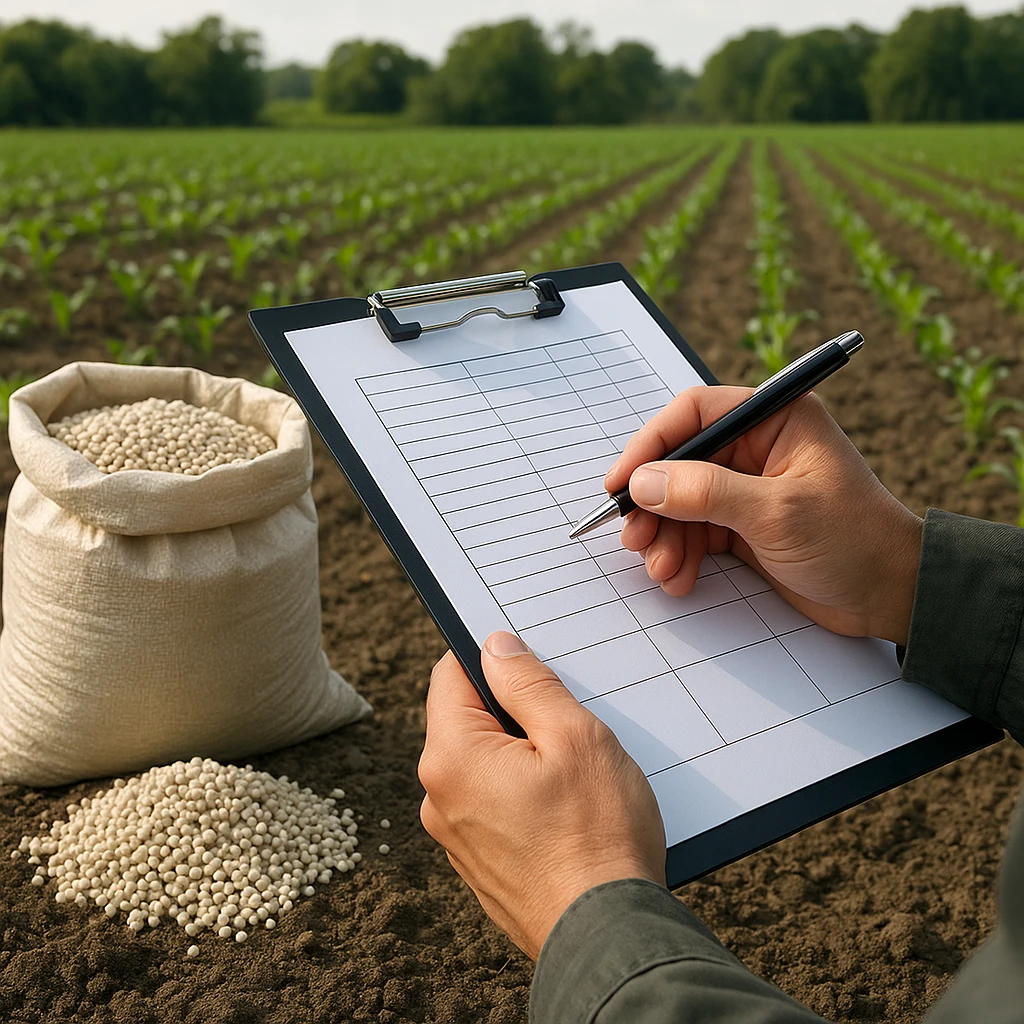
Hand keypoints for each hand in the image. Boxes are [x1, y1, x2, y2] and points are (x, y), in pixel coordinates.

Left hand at [419, 631, 665, 959]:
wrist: (608, 938)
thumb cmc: (597, 836)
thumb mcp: (574, 736)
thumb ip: (528, 683)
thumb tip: (495, 646)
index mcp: (451, 757)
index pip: (450, 674)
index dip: (488, 656)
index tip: (527, 658)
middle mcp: (439, 796)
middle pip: (467, 720)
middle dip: (513, 710)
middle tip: (566, 721)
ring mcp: (456, 835)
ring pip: (483, 763)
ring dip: (521, 753)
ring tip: (572, 772)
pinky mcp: (478, 863)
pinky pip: (492, 804)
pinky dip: (521, 793)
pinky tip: (564, 808)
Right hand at [604, 387, 921, 646]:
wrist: (891, 597)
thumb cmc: (855, 540)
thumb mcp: (777, 513)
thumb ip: (707, 493)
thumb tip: (644, 483)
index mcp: (775, 420)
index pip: (695, 414)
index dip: (651, 444)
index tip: (622, 482)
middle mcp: (757, 448)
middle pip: (679, 462)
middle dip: (654, 503)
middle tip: (635, 537)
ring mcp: (746, 489)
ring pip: (680, 502)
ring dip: (664, 536)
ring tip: (664, 569)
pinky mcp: (742, 526)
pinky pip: (694, 532)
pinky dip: (680, 554)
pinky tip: (679, 577)